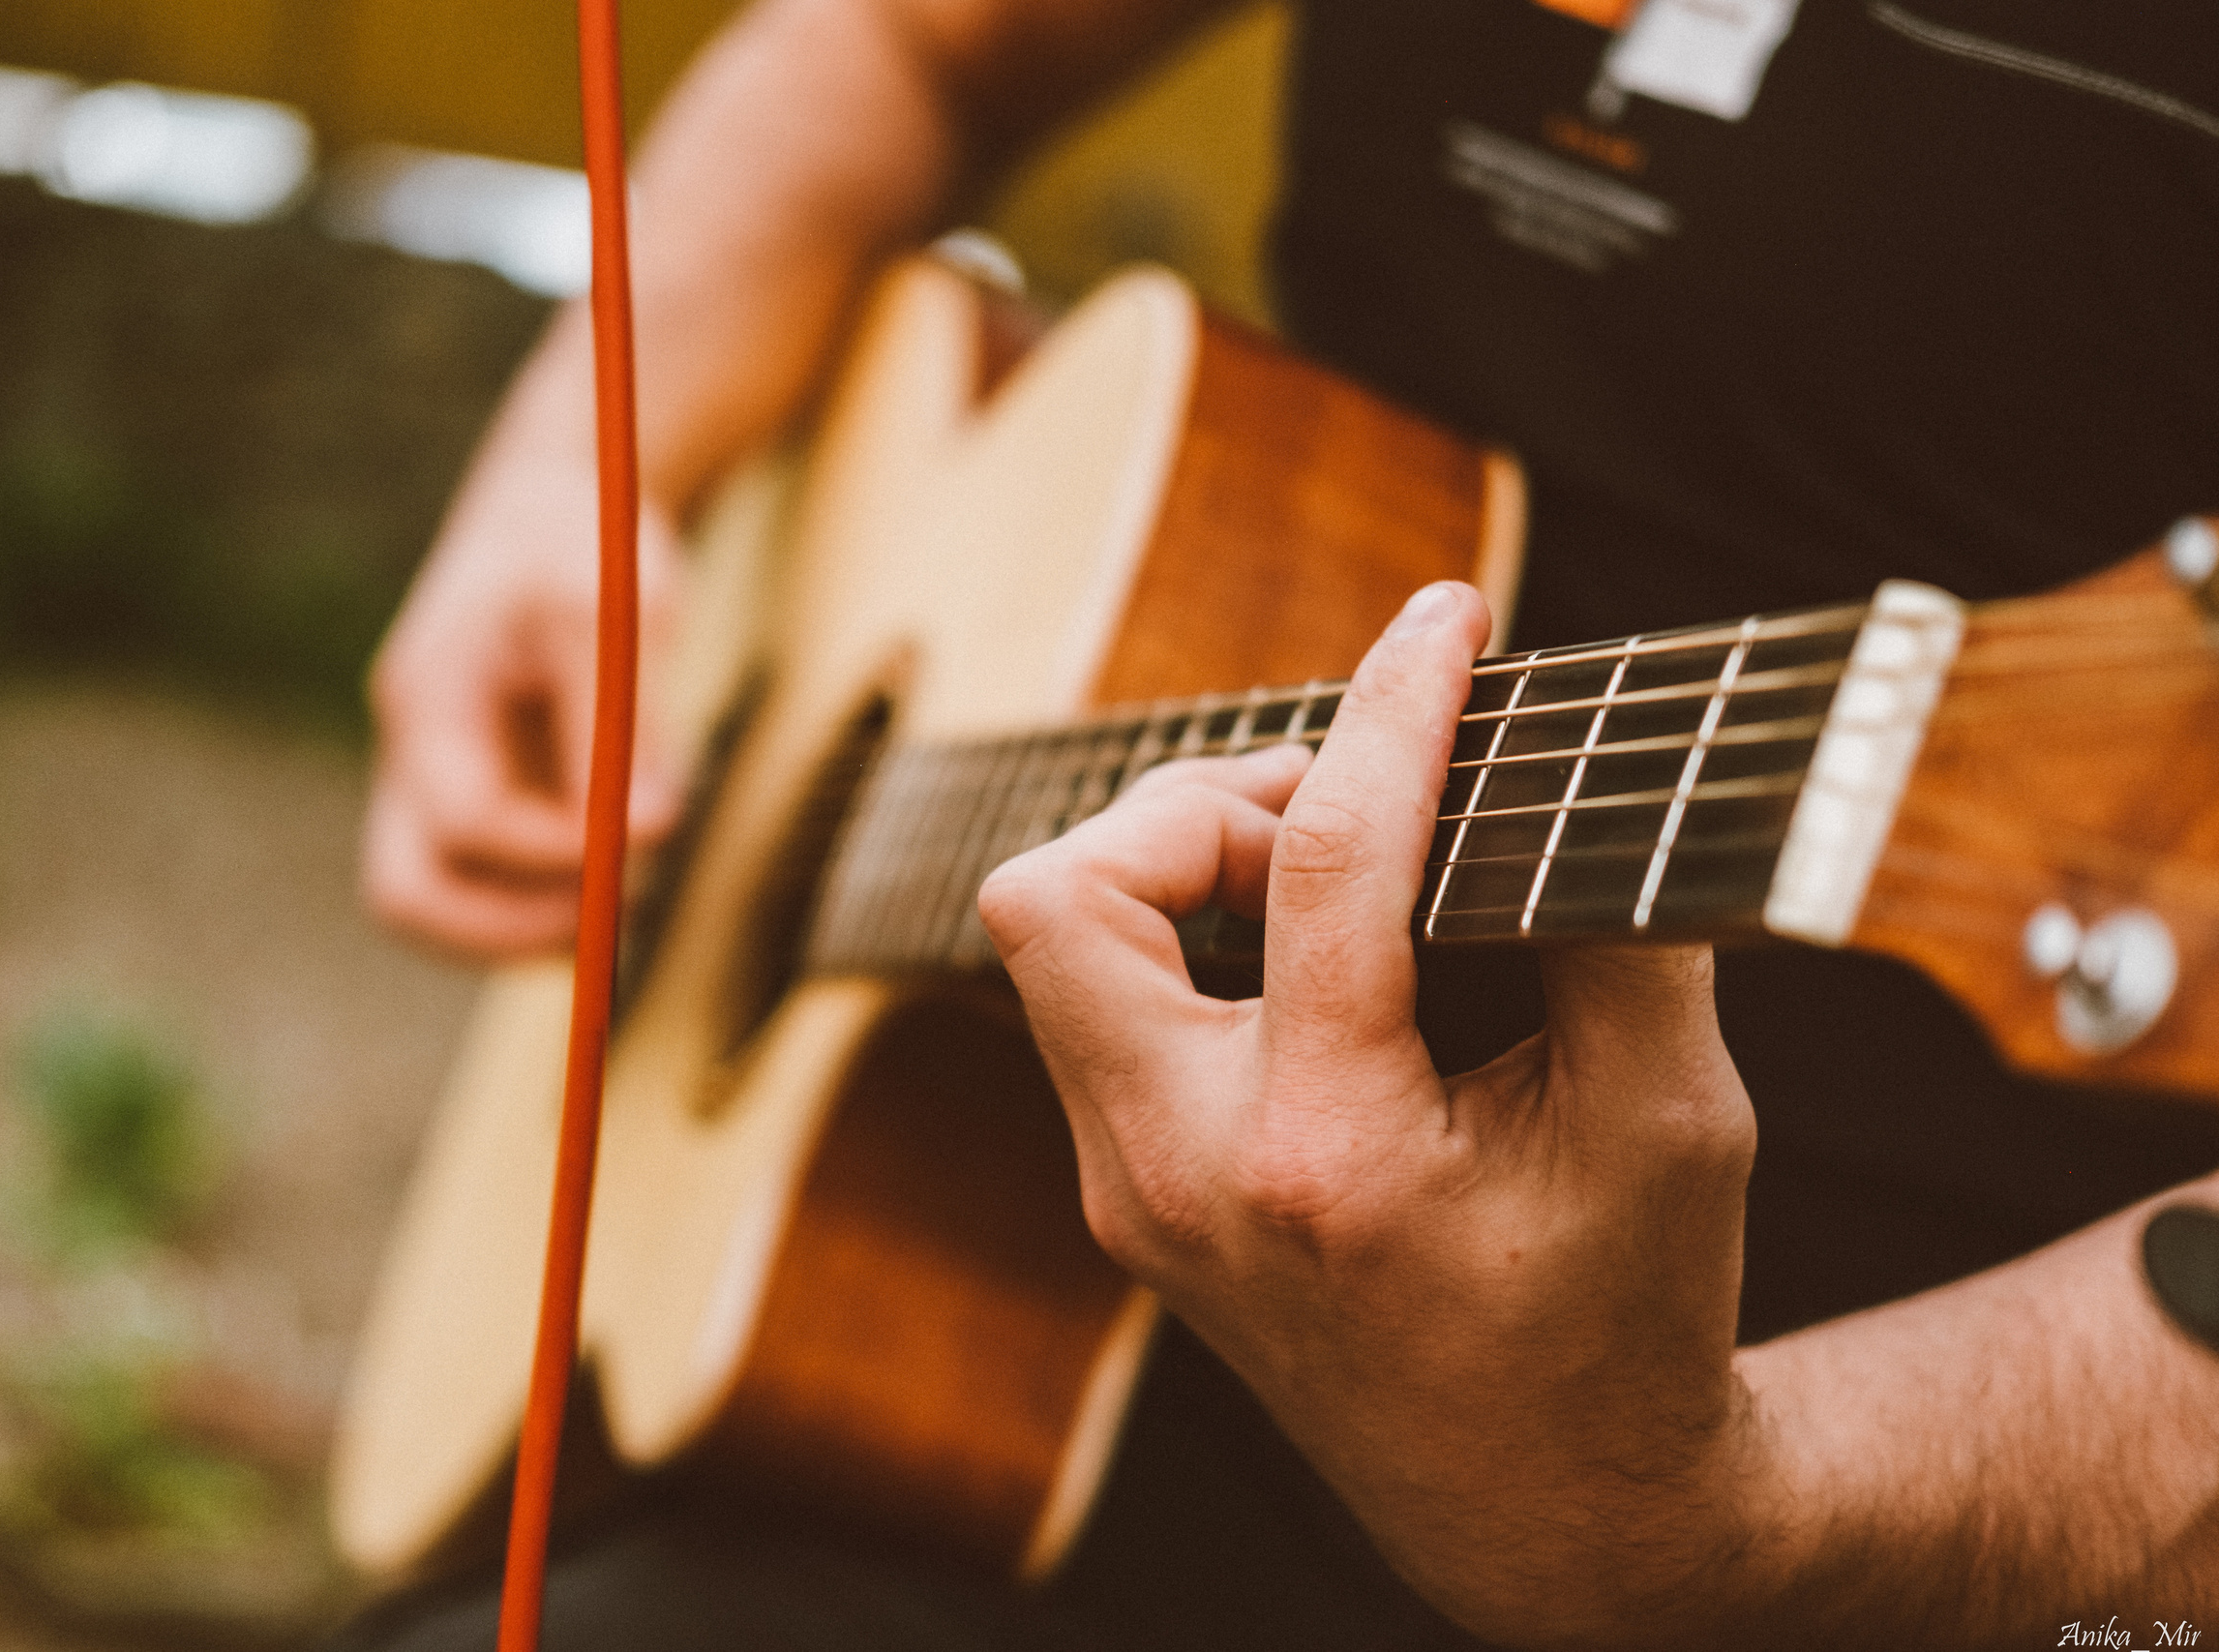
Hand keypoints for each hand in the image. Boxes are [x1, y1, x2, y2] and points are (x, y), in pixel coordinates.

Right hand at [364, 409, 686, 958]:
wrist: (549, 515)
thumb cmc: (576, 548)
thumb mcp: (607, 611)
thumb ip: (619, 722)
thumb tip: (647, 830)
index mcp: (426, 702)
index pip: (465, 821)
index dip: (554, 849)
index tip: (645, 831)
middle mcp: (413, 758)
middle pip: (406, 896)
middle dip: (507, 931)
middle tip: (610, 922)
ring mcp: (435, 788)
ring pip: (439, 907)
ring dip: (528, 929)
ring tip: (626, 904)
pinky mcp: (478, 804)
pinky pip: (488, 890)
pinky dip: (545, 905)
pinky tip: (619, 878)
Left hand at [979, 582, 1766, 1643]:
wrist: (1541, 1508)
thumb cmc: (1620, 1318)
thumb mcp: (1675, 1125)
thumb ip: (1622, 933)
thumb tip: (1564, 765)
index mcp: (1331, 1162)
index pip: (1320, 866)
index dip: (1392, 710)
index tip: (1448, 620)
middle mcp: (1186, 1178)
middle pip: (1062, 899)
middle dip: (1187, 800)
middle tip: (1331, 807)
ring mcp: (1134, 1195)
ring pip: (1054, 949)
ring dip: (1169, 863)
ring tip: (1318, 862)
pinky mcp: (1127, 1195)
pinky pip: (1095, 1009)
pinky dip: (1177, 935)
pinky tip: (1293, 942)